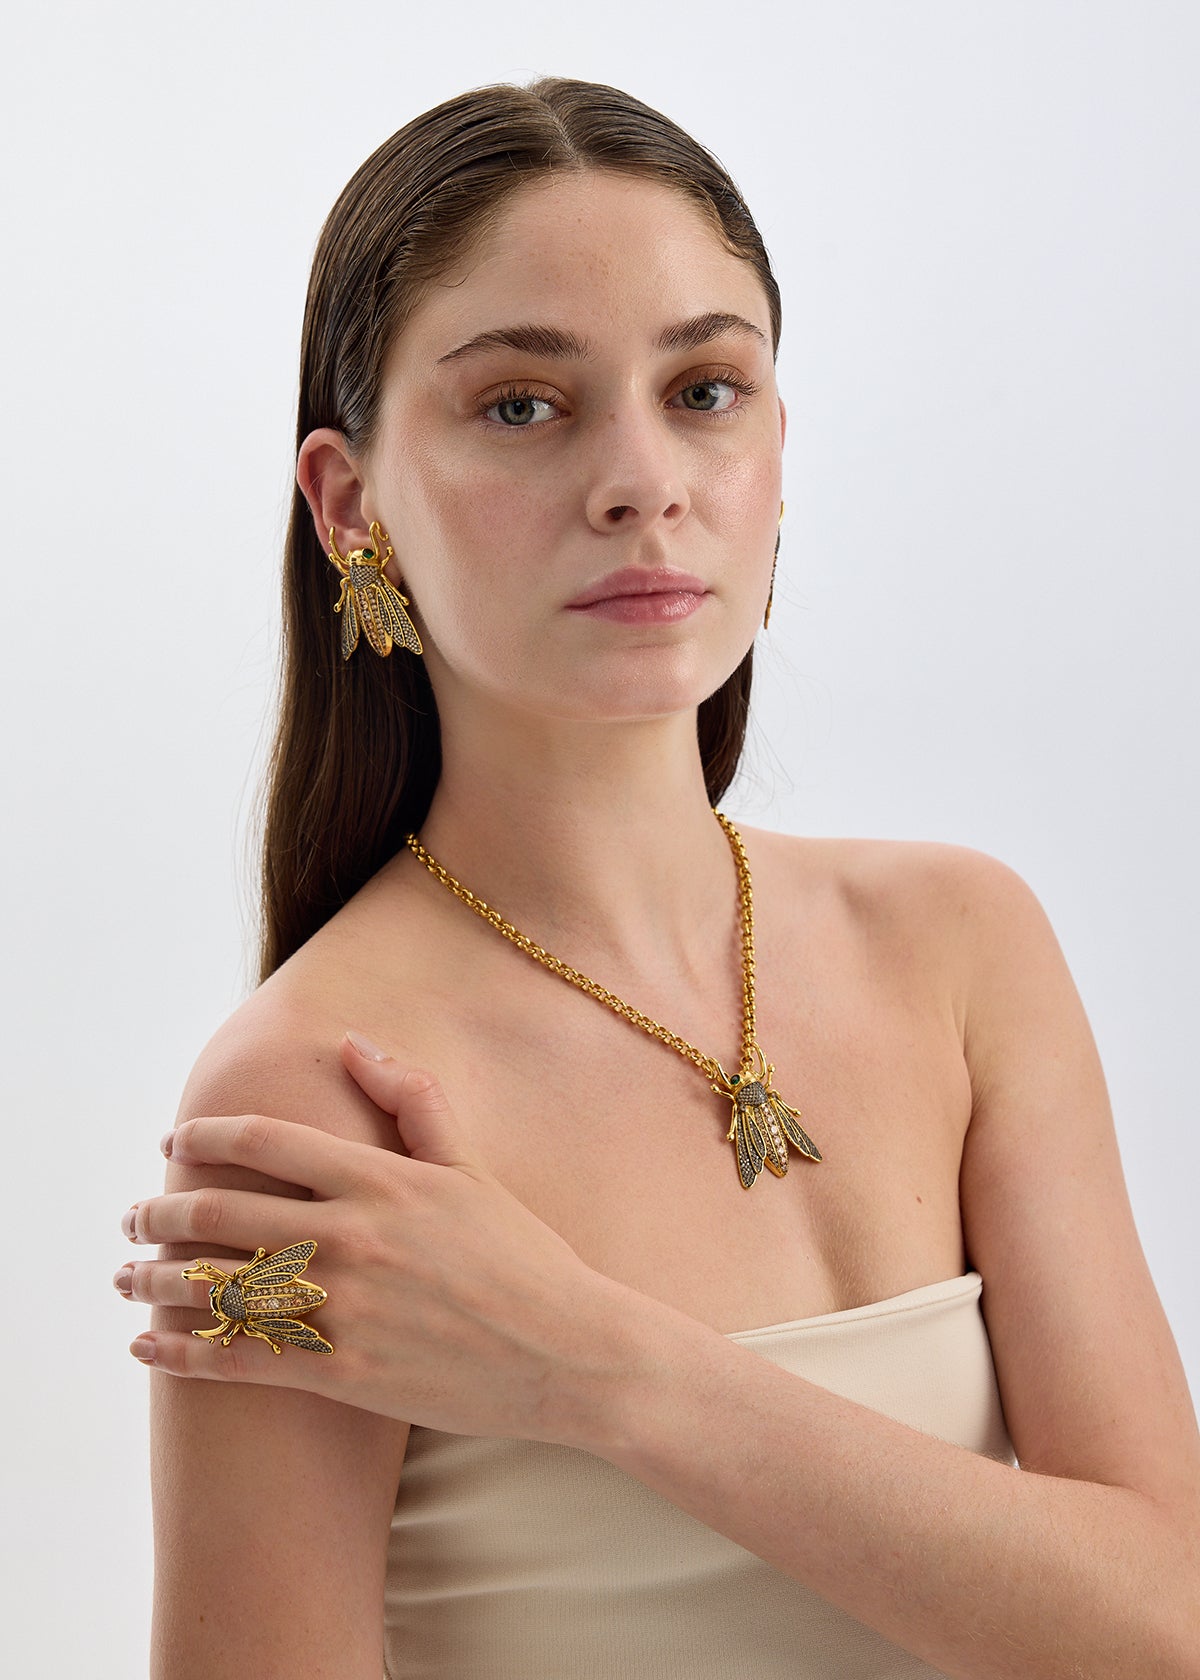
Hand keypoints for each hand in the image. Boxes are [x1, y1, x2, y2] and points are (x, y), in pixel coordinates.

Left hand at [115, 1033, 629, 1444]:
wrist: (566, 1352)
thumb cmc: (522, 1256)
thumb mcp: (471, 1167)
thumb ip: (413, 1100)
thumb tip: (355, 1044)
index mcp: (380, 1180)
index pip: (265, 1142)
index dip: (205, 1138)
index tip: (173, 1144)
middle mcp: (352, 1238)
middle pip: (221, 1212)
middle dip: (160, 1212)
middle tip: (133, 1217)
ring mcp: (343, 1309)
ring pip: (217, 1289)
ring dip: (155, 1281)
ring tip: (127, 1276)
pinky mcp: (342, 1374)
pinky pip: (238, 1362)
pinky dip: (181, 1354)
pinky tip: (148, 1348)